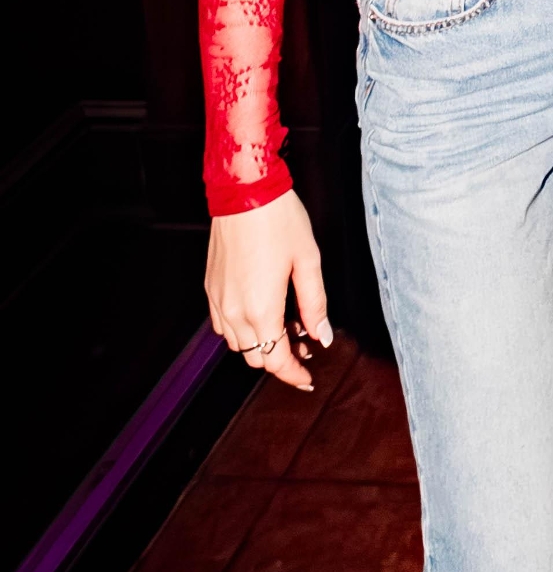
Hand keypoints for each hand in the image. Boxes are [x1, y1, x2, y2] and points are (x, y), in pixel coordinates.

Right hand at [206, 189, 331, 391]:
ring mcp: (218, 300)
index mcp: (261, 309)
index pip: (275, 360)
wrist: (244, 192)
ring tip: (288, 326)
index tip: (308, 379)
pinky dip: (244, 328)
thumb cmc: (280, 221)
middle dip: (280, 358)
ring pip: (237, 343)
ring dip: (261, 344)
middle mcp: (233, 310)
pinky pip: (224, 324)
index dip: (294, 374)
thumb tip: (322, 335)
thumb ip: (315, 304)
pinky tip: (264, 310)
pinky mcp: (210, 287)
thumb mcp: (309, 262)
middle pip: (255, 356)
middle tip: (305, 345)